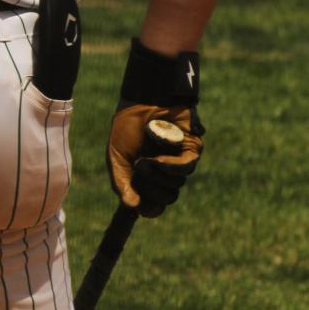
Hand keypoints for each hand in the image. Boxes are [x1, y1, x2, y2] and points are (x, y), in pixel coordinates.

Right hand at [107, 101, 202, 215]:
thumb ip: (122, 184)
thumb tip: (134, 207)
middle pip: (166, 199)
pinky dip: (171, 167)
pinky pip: (185, 168)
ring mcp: (180, 162)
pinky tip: (158, 160)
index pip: (156, 206)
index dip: (150, 209)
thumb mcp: (117, 159)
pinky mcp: (191, 149)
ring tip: (144, 158)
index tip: (141, 206)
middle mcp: (166, 174)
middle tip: (138, 170)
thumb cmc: (127, 127)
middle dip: (150, 189)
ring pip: (176, 185)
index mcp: (149, 179)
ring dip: (157, 175)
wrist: (140, 100)